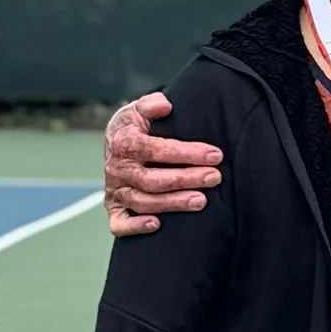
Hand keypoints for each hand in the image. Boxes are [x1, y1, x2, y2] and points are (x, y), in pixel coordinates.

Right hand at [104, 92, 223, 237]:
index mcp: (124, 143)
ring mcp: (115, 191)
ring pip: (143, 202)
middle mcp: (117, 169)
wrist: (116, 144)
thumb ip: (151, 104)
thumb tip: (165, 105)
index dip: (187, 153)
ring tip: (202, 201)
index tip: (215, 155)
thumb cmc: (137, 127)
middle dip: (186, 179)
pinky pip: (119, 224)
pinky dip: (135, 227)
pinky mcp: (114, 209)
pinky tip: (157, 225)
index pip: (156, 149)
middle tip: (215, 177)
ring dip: (173, 203)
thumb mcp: (140, 109)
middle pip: (152, 179)